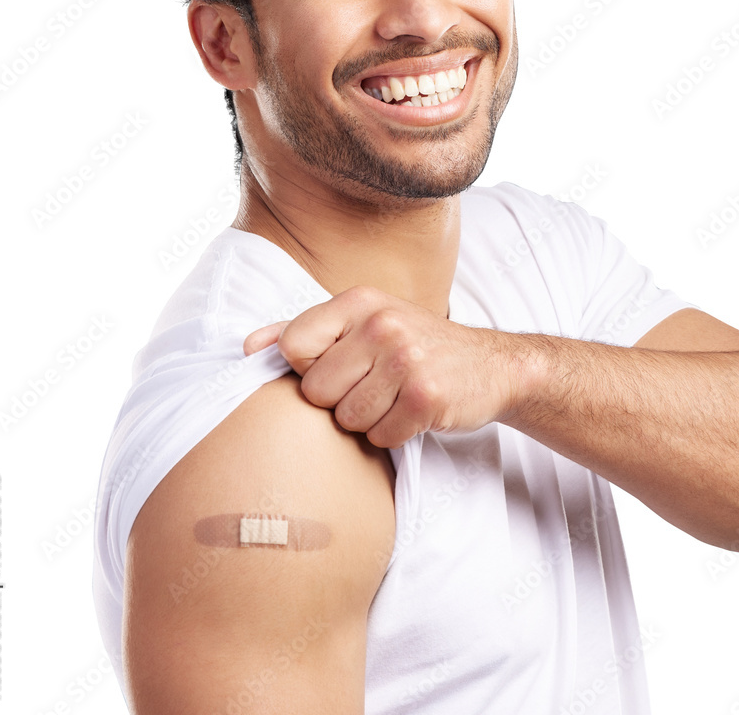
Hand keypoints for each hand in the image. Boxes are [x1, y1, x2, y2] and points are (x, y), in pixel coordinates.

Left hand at [242, 285, 525, 447]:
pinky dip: (393, 434)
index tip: (338, 365)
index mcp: (360, 301)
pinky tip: (412, 412)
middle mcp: (382, 324)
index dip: (308, 368)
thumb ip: (306, 331)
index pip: (293, 347)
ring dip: (368, 420)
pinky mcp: (427, 396)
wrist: (490, 365)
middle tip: (373, 385)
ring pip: (346, 419)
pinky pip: (380, 436)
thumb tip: (248, 346)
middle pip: (315, 391)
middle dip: (339, 400)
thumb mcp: (364, 323)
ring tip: (394, 398)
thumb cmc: (417, 345)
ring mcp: (407, 360)